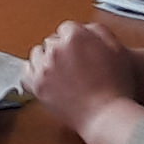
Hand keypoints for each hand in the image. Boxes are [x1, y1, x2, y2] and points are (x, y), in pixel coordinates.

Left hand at [24, 20, 143, 143]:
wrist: (106, 114)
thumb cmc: (116, 85)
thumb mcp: (117, 49)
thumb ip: (99, 32)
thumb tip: (86, 28)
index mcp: (76, 37)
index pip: (67, 28)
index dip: (74, 39)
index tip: (78, 49)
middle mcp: (57, 49)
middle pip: (52, 41)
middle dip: (61, 49)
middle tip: (72, 63)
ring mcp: (44, 67)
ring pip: (37, 54)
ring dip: (46, 59)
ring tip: (60, 70)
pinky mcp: (37, 86)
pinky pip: (26, 72)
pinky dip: (33, 73)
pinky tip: (44, 77)